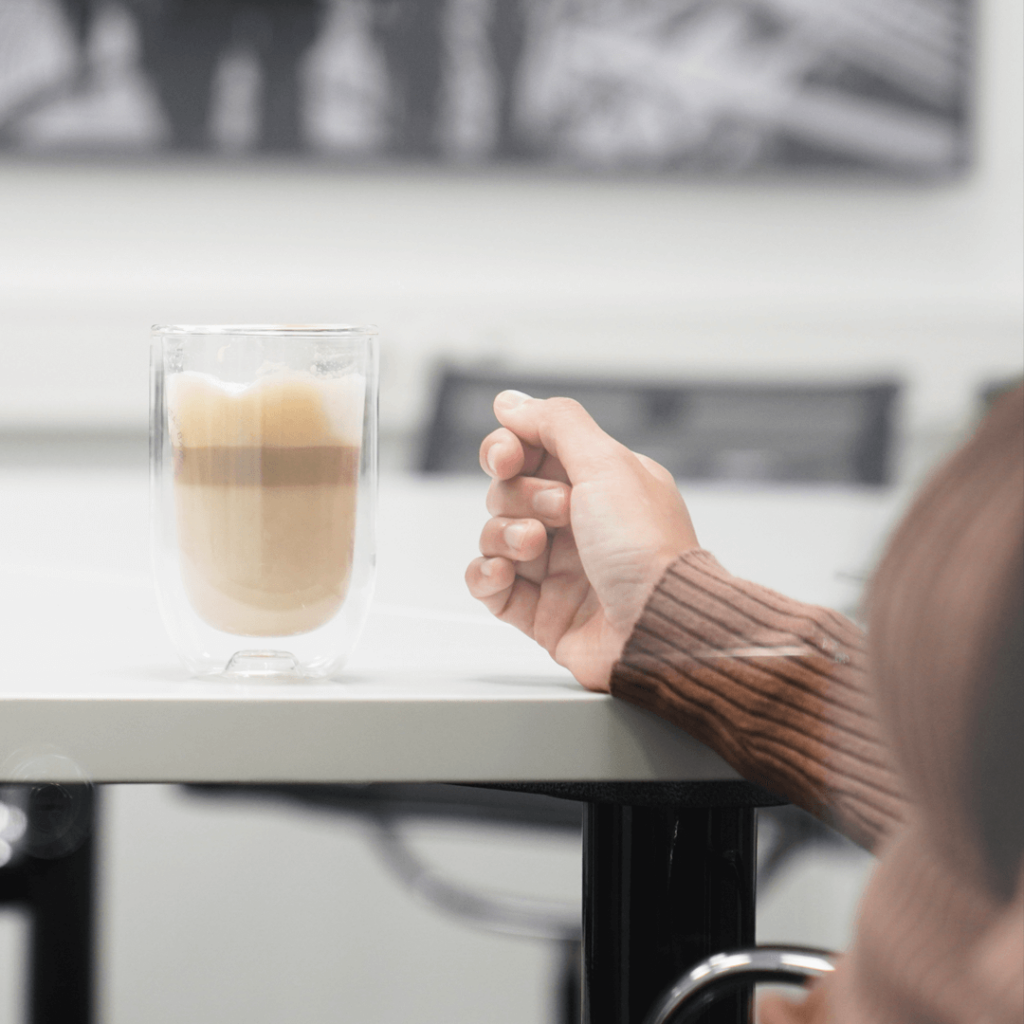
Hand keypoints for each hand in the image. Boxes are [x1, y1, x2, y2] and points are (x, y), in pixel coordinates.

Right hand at [465, 391, 698, 690]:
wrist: (660, 628)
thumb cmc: (647, 550)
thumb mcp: (608, 465)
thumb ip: (556, 424)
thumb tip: (512, 402)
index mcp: (601, 484)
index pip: (531, 452)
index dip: (509, 450)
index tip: (507, 457)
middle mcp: (579, 523)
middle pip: (508, 492)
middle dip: (520, 498)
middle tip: (558, 512)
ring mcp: (558, 569)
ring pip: (495, 536)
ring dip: (505, 536)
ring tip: (536, 548)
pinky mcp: (540, 612)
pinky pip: (489, 585)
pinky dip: (486, 576)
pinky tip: (503, 574)